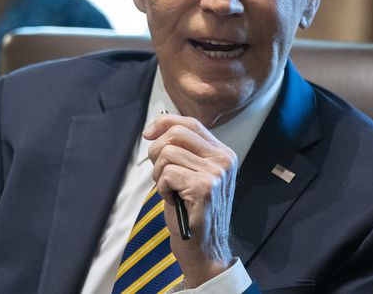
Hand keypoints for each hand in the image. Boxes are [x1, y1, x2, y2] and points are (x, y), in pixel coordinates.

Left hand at [144, 114, 237, 287]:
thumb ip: (185, 152)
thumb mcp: (195, 175)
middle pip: (176, 133)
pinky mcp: (204, 187)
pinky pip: (166, 174)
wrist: (206, 250)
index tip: (148, 134)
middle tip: (160, 173)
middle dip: (157, 151)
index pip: (191, 123)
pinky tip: (173, 201)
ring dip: (159, 175)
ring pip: (167, 154)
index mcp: (223, 153)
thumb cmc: (193, 213)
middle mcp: (224, 160)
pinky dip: (162, 189)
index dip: (164, 123)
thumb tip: (158, 129)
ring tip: (171, 191)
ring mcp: (216, 173)